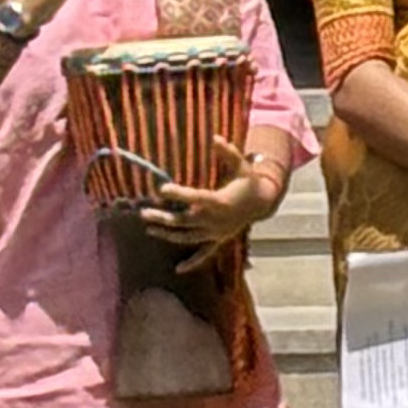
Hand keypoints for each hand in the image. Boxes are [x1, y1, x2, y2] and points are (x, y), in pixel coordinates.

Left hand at [142, 145, 284, 264]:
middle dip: (163, 217)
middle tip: (144, 212)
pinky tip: (177, 270)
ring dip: (168, 234)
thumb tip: (214, 137)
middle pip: (184, 220)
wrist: (263, 202)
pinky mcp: (218, 240)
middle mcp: (215, 220)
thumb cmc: (248, 181)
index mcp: (220, 201)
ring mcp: (216, 232)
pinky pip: (205, 254)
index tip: (161, 188)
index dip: (178, 193)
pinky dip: (192, 263)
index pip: (195, 198)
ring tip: (149, 228)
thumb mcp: (241, 165)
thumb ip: (228, 152)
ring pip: (188, 237)